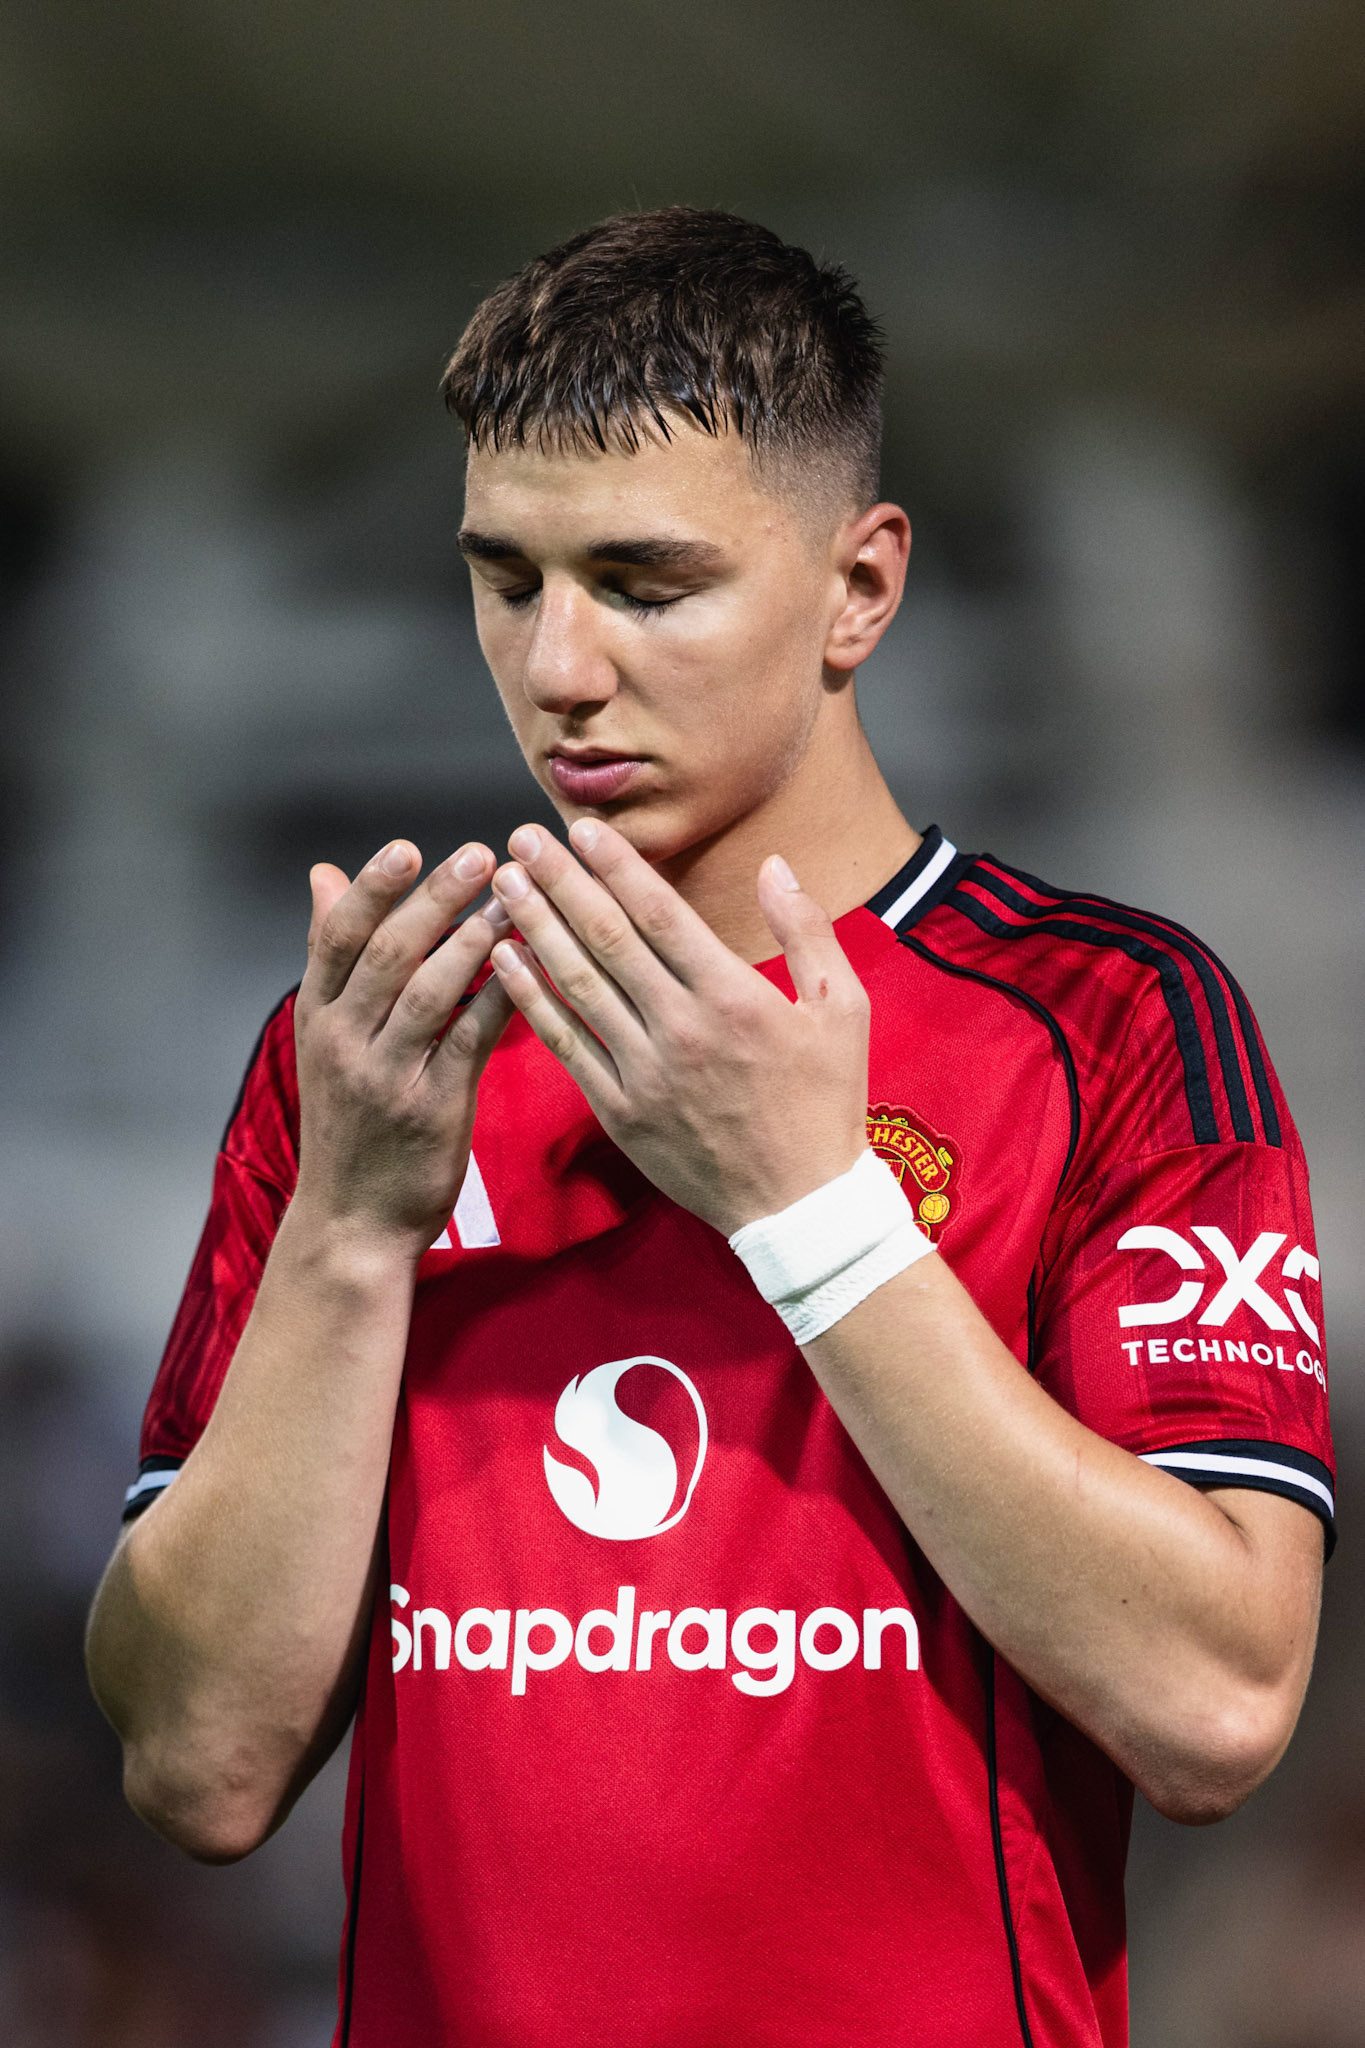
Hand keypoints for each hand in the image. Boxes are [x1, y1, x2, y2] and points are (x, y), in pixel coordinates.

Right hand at [292, 840, 514, 1255]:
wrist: (351, 1220)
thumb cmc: (349, 1118)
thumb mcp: (324, 1036)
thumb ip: (331, 955)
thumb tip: (325, 875)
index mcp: (317, 1016)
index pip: (337, 937)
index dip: (373, 889)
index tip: (408, 846)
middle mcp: (343, 1041)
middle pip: (387, 954)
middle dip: (434, 900)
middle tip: (479, 855)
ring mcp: (386, 1077)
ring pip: (429, 993)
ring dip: (474, 941)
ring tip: (514, 901)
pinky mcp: (432, 1109)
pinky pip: (469, 1040)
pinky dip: (499, 998)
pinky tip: (528, 967)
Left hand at [488, 821, 869, 1234]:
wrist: (800, 1207)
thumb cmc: (826, 1104)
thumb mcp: (844, 1011)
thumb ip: (808, 932)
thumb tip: (775, 866)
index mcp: (734, 997)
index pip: (660, 914)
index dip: (615, 866)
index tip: (580, 829)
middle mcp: (681, 1029)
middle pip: (607, 940)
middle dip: (560, 883)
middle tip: (521, 838)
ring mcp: (644, 1073)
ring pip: (577, 986)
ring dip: (536, 929)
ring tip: (505, 885)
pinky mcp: (620, 1111)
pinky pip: (566, 1046)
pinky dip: (532, 1000)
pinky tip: (506, 962)